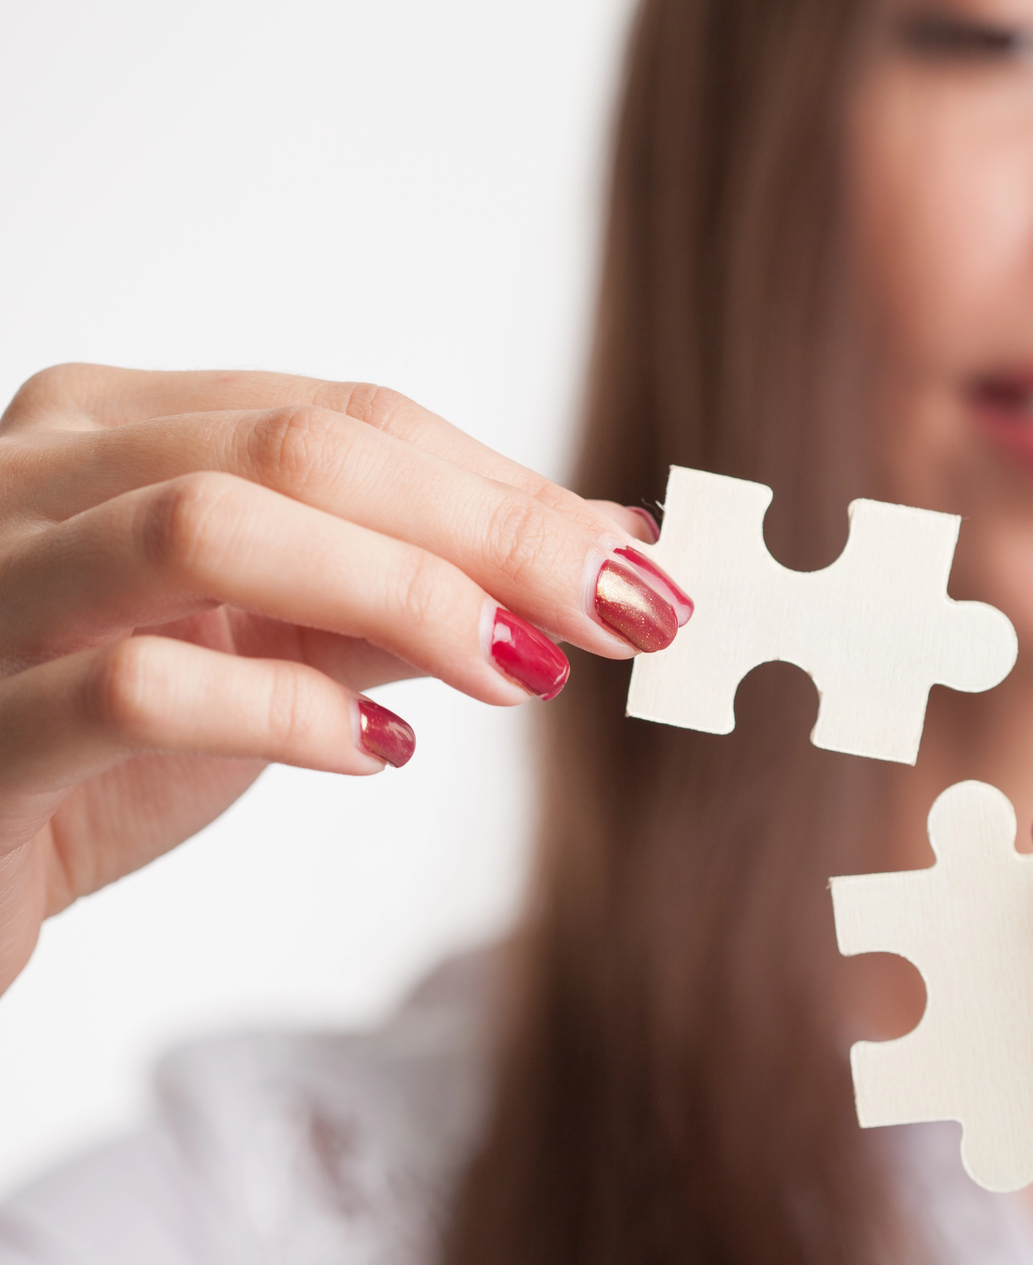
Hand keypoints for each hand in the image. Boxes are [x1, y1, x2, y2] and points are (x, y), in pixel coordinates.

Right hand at [0, 365, 690, 994]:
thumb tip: (609, 546)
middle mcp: (41, 477)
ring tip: (521, 671)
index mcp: (118, 428)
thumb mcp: (281, 645)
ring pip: (210, 527)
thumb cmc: (109, 747)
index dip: (511, 487)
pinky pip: (139, 688)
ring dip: (406, 594)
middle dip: (494, 530)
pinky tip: (378, 750)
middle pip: (300, 449)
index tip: (642, 563)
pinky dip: (287, 713)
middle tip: (627, 610)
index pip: (347, 416)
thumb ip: (419, 590)